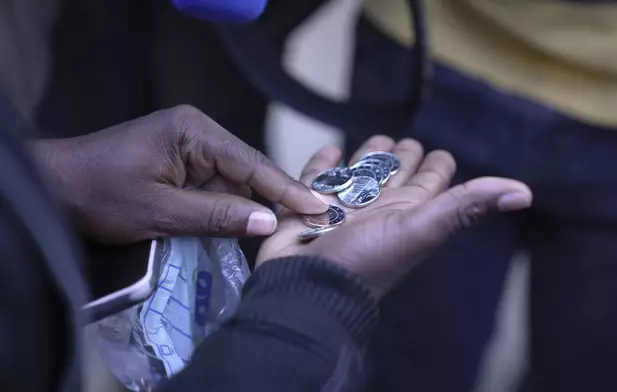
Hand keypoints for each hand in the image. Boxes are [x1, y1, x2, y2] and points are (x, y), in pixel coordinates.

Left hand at [30, 105, 326, 242]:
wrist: (53, 188)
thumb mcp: (160, 211)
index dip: (286, 188)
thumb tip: (269, 222)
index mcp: (193, 131)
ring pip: (233, 181)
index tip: (319, 205)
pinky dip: (227, 206)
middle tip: (312, 219)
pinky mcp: (181, 164)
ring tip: (289, 224)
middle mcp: (197, 132)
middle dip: (272, 197)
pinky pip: (215, 186)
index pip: (251, 162)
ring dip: (250, 205)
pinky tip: (245, 223)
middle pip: (246, 170)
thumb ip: (217, 215)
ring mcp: (188, 147)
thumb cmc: (99, 195)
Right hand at [257, 136, 531, 297]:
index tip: (441, 153)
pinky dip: (323, 165)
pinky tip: (330, 152)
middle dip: (401, 156)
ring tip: (375, 140)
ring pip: (358, 174)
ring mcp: (341, 207)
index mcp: (407, 211)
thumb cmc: (364, 260)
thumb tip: (525, 193)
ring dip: (367, 156)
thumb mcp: (421, 230)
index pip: (429, 181)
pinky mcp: (306, 206)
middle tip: (405, 141)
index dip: (438, 166)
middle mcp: (377, 207)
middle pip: (394, 174)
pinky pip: (316, 179)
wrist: (306, 289)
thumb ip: (464, 206)